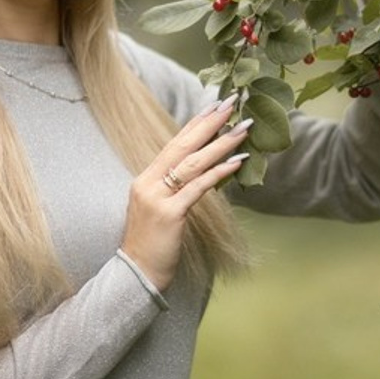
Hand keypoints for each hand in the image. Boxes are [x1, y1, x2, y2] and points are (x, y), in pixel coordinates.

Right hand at [120, 95, 251, 291]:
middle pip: (182, 146)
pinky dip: (219, 172)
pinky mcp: (169, 214)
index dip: (195, 124)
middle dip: (209, 124)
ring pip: (193, 163)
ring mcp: (157, 197)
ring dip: (221, 144)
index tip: (214, 106)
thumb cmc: (151, 244)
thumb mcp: (159, 209)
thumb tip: (201, 171)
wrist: (135, 274)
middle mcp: (148, 182)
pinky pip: (198, 187)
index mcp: (145, 179)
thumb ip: (174, 189)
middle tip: (231, 103)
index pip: (173, 144)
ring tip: (243, 129)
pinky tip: (237, 162)